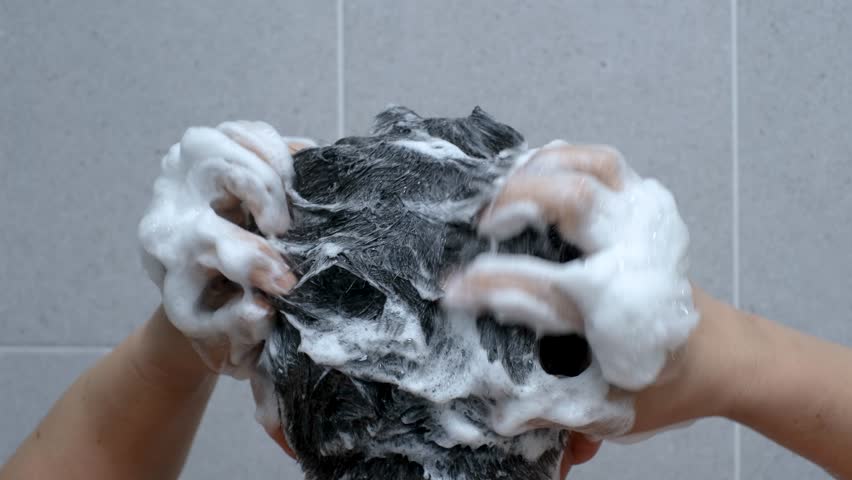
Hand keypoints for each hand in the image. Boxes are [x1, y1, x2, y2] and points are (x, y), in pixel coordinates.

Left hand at [138, 121, 312, 378]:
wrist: (193, 286)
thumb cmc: (215, 309)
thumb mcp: (222, 329)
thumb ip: (241, 322)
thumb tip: (264, 307)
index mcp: (167, 248)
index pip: (209, 237)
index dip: (255, 259)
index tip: (287, 282)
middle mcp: (169, 200)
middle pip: (220, 173)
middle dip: (265, 197)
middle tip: (286, 229)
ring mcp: (183, 169)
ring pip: (229, 141)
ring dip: (273, 169)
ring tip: (292, 200)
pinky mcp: (204, 151)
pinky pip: (243, 130)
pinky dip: (274, 147)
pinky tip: (293, 173)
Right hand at [443, 141, 704, 447]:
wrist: (722, 357)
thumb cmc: (667, 383)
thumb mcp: (612, 411)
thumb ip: (555, 409)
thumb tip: (499, 413)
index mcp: (617, 311)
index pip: (540, 285)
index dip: (487, 283)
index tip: (453, 289)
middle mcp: (631, 258)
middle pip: (575, 202)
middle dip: (516, 200)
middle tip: (483, 223)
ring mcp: (641, 227)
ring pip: (594, 168)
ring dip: (542, 167)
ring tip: (505, 184)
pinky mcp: (645, 213)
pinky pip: (606, 165)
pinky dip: (567, 157)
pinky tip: (539, 168)